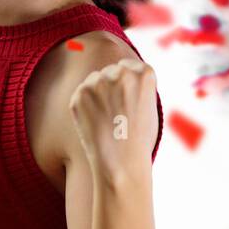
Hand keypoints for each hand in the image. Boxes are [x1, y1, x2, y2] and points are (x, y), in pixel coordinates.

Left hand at [69, 58, 158, 180]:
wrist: (122, 162)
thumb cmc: (139, 137)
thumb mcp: (149, 105)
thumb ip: (136, 85)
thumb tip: (120, 70)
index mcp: (144, 73)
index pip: (128, 66)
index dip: (126, 83)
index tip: (127, 98)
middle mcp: (120, 73)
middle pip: (110, 71)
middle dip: (111, 87)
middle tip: (116, 112)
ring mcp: (98, 82)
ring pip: (94, 80)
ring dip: (97, 94)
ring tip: (107, 119)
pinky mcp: (79, 94)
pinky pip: (81, 93)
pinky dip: (84, 105)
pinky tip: (95, 121)